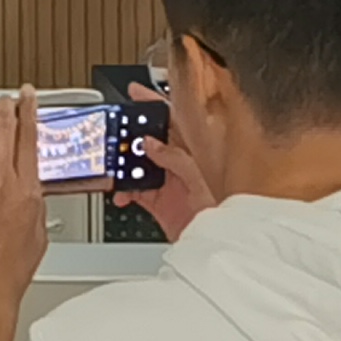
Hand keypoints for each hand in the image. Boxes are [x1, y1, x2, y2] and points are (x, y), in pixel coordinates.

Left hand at [0, 92, 49, 340]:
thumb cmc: (11, 268)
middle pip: (1, 126)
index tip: (29, 97)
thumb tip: (32, 181)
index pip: (29, 136)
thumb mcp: (39, 229)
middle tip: (8, 100)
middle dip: (6, 106)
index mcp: (26, 190)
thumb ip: (36, 198)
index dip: (29, 109)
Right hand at [127, 82, 211, 240]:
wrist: (221, 247)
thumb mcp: (202, 179)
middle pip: (150, 139)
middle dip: (130, 133)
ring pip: (138, 164)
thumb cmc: (227, 214)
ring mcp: (169, 182)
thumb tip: (151, 144)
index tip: (136, 93)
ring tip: (113, 165)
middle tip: (113, 131)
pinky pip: (134, 189)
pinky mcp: (159, 202)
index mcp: (195, 151)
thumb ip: (176, 158)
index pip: (173, 119)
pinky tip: (121, 191)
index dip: (154, 104)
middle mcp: (180, 164)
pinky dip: (123, 190)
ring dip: (123, 164)